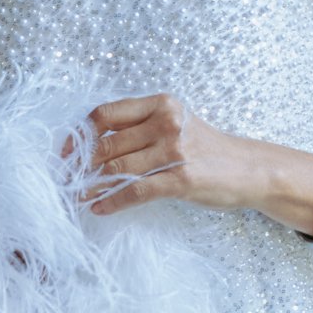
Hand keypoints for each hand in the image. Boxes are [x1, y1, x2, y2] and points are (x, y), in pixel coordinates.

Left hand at [75, 93, 249, 217]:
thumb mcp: (176, 123)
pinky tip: (98, 207)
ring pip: (116, 169)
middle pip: (108, 143)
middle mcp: (166, 123)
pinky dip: (111, 201)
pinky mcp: (179, 180)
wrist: (247, 169)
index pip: (107, 113)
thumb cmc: (206, 148)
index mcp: (161, 104)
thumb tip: (94, 143)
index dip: (80, 133)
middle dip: (80, 164)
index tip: (66, 150)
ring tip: (75, 195)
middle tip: (65, 178)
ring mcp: (173, 151)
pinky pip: (134, 192)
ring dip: (90, 185)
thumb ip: (141, 126)